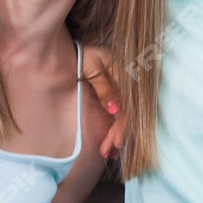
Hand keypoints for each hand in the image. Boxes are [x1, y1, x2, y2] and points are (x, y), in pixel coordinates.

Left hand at [83, 46, 125, 161]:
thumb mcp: (91, 67)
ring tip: (108, 153)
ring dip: (118, 136)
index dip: (122, 126)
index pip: (128, 106)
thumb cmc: (81, 54)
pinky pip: (119, 115)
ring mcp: (122, 91)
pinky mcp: (116, 95)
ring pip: (124, 117)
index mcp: (124, 75)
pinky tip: (113, 144)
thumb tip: (115, 110)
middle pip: (127, 114)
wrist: (74, 48)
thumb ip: (104, 87)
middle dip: (118, 135)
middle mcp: (126, 85)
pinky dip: (116, 130)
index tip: (115, 142)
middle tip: (107, 152)